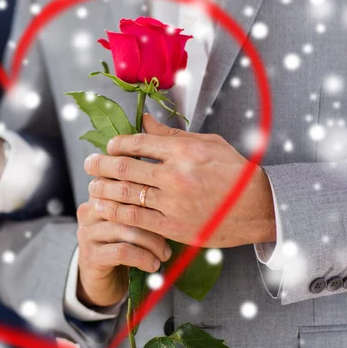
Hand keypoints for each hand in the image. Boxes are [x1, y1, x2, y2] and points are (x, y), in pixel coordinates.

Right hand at [76, 199, 171, 306]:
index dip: (148, 195)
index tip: (168, 208)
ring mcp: (87, 233)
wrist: (102, 283)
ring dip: (152, 243)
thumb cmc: (121, 248)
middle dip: (154, 223)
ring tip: (164, 254)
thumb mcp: (129, 224)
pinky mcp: (90, 255)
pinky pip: (122, 252)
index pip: (125, 187)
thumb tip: (171, 201)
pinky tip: (152, 265)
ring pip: (127, 230)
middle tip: (172, 235)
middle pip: (127, 208)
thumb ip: (140, 209)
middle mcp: (89, 212)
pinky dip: (143, 258)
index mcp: (99, 197)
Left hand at [84, 114, 275, 247]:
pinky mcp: (174, 228)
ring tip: (92, 187)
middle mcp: (175, 175)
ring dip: (103, 189)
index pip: (138, 143)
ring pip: (125, 194)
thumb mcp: (208, 143)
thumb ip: (171, 134)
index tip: (109, 146)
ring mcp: (174, 203)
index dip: (116, 144)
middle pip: (125, 167)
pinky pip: (136, 219)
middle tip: (88, 164)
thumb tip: (143, 120)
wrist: (258, 207)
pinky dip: (116, 212)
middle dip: (99, 164)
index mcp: (184, 150)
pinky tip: (104, 208)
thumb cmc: (234, 171)